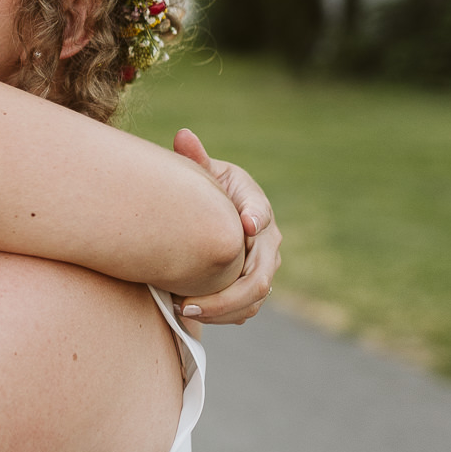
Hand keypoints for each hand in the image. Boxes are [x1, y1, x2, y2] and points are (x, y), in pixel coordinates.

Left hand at [168, 129, 281, 325]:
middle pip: (259, 274)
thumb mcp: (205, 173)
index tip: (246, 226)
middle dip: (226, 293)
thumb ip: (195, 158)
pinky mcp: (255, 287)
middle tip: (188, 303)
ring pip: (254, 298)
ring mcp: (265, 266)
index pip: (260, 213)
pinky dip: (222, 316)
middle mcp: (267, 240)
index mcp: (255, 205)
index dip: (255, 218)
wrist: (218, 217)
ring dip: (221, 310)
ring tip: (184, 312)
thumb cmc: (209, 191)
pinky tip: (191, 316)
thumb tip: (183, 135)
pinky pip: (245, 309)